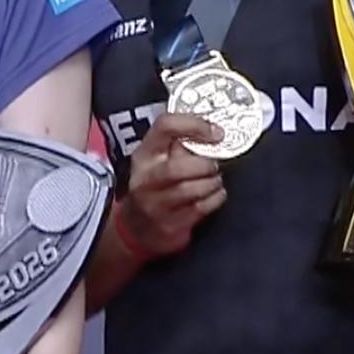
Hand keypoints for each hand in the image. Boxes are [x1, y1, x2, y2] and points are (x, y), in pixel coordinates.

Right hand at [117, 113, 227, 256]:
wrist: (137, 228)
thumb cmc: (153, 187)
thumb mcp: (156, 161)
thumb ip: (179, 145)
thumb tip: (212, 130)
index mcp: (145, 155)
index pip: (165, 127)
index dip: (194, 125)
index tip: (216, 132)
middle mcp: (146, 178)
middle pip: (176, 167)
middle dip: (204, 165)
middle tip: (215, 165)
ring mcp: (155, 204)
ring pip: (189, 190)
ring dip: (212, 183)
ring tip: (215, 180)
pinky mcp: (169, 224)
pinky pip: (199, 209)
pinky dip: (215, 198)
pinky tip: (216, 194)